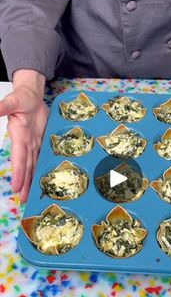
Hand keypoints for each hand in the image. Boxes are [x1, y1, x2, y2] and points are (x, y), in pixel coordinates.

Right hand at [0, 71, 47, 202]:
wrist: (31, 96)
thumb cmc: (21, 98)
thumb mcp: (13, 101)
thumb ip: (3, 107)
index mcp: (19, 137)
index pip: (19, 159)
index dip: (17, 173)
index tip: (15, 187)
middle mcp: (26, 144)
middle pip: (25, 167)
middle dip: (24, 183)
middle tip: (23, 200)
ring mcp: (33, 144)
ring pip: (32, 165)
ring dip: (31, 180)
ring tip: (29, 196)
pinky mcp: (40, 141)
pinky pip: (40, 157)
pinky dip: (40, 168)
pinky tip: (41, 179)